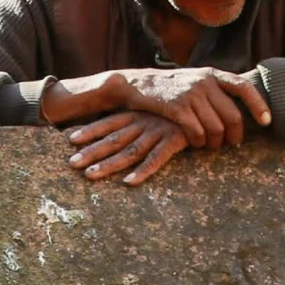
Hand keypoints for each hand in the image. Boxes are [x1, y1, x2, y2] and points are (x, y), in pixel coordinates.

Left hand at [66, 110, 187, 185]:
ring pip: (130, 150)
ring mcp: (159, 131)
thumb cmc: (184, 110)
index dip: (91, 130)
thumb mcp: (161, 110)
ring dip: (109, 164)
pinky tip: (129, 182)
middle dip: (91, 151)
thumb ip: (145, 117)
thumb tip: (126, 128)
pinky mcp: (175, 140)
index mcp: (140, 114)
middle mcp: (145, 122)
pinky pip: (157, 158)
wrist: (213, 102)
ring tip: (90, 175)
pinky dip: (143, 170)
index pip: (110, 122)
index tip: (70, 139)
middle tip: (71, 164)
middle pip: (113, 139)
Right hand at [115, 67, 271, 148]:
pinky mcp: (176, 108)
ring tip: (210, 146)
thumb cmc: (170, 88)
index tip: (266, 122)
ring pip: (216, 128)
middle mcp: (204, 82)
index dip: (258, 105)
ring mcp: (190, 94)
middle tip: (231, 145)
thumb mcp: (195, 80)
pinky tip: (195, 144)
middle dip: (234, 135)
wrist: (137, 85)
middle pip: (232, 116)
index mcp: (212, 74)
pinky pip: (197, 133)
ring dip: (215, 143)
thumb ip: (216, 90)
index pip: (243, 87)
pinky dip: (198, 143)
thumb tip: (242, 109)